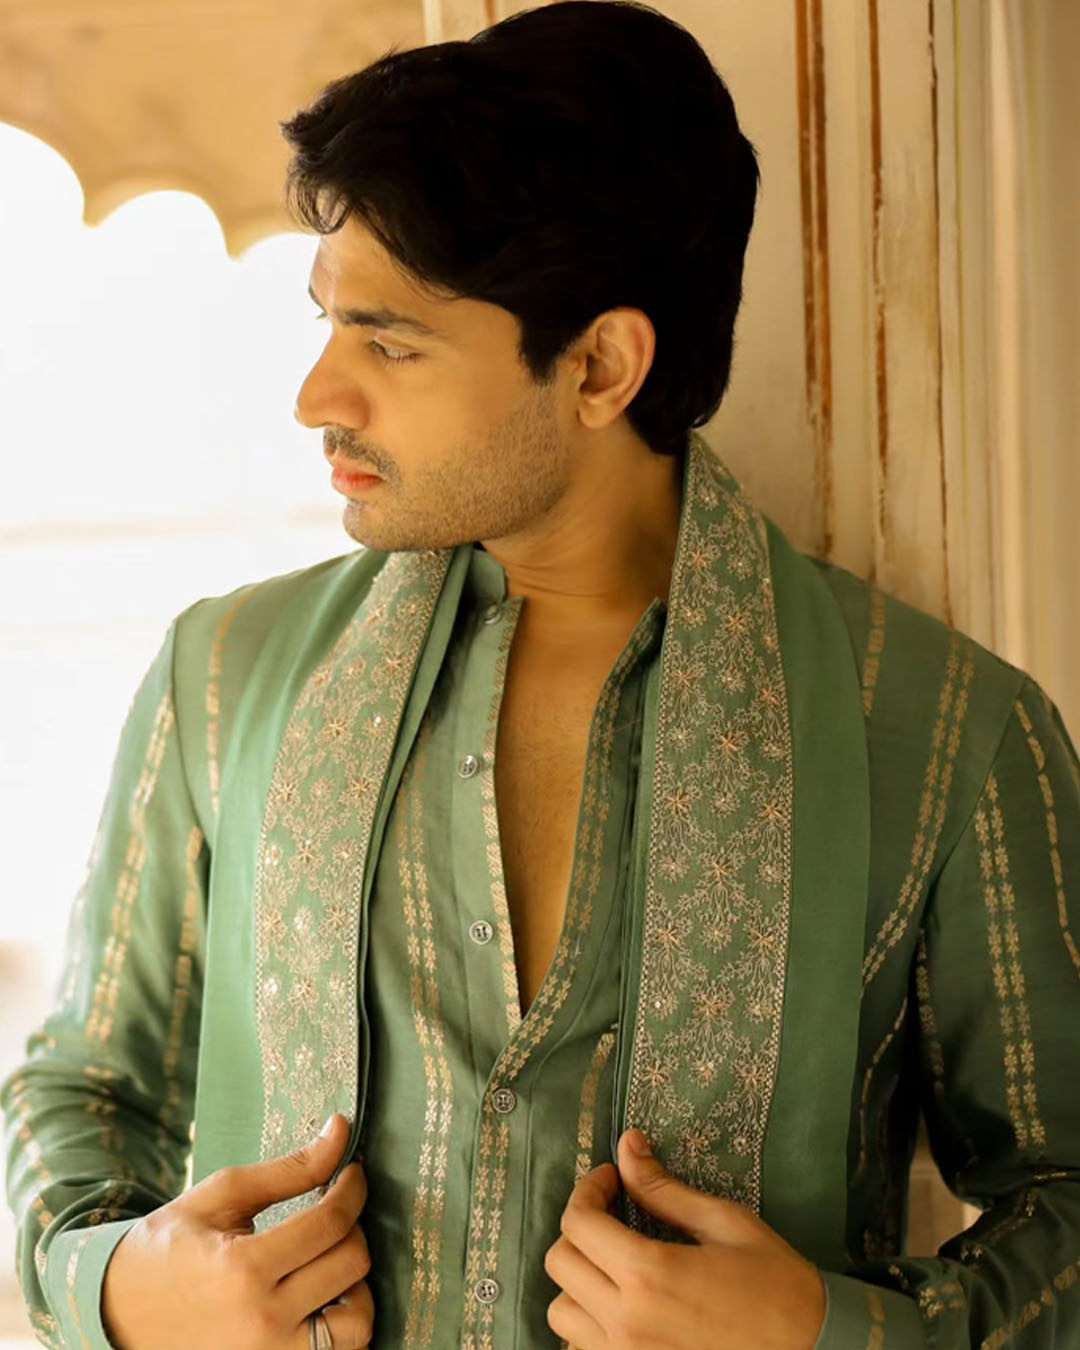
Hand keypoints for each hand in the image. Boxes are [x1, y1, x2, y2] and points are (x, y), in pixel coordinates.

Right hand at [100, 1112, 373, 1349]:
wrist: (118, 1313)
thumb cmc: (170, 1247)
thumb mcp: (222, 1197)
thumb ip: (289, 1169)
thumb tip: (340, 1129)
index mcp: (242, 1268)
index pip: (330, 1223)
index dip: (353, 1189)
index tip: (353, 1173)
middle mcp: (261, 1321)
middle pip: (350, 1265)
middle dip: (353, 1226)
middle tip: (334, 1210)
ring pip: (357, 1323)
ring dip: (357, 1284)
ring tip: (332, 1260)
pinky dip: (342, 1323)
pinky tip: (323, 1296)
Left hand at [544, 1128, 825, 1349]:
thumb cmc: (773, 1283)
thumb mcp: (722, 1223)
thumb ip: (663, 1188)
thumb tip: (627, 1145)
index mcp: (649, 1275)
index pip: (577, 1223)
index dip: (588, 1190)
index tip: (612, 1181)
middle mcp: (626, 1323)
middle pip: (561, 1263)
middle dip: (581, 1227)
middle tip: (614, 1213)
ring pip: (561, 1311)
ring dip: (579, 1280)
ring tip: (616, 1262)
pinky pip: (582, 1347)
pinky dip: (591, 1322)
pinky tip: (624, 1305)